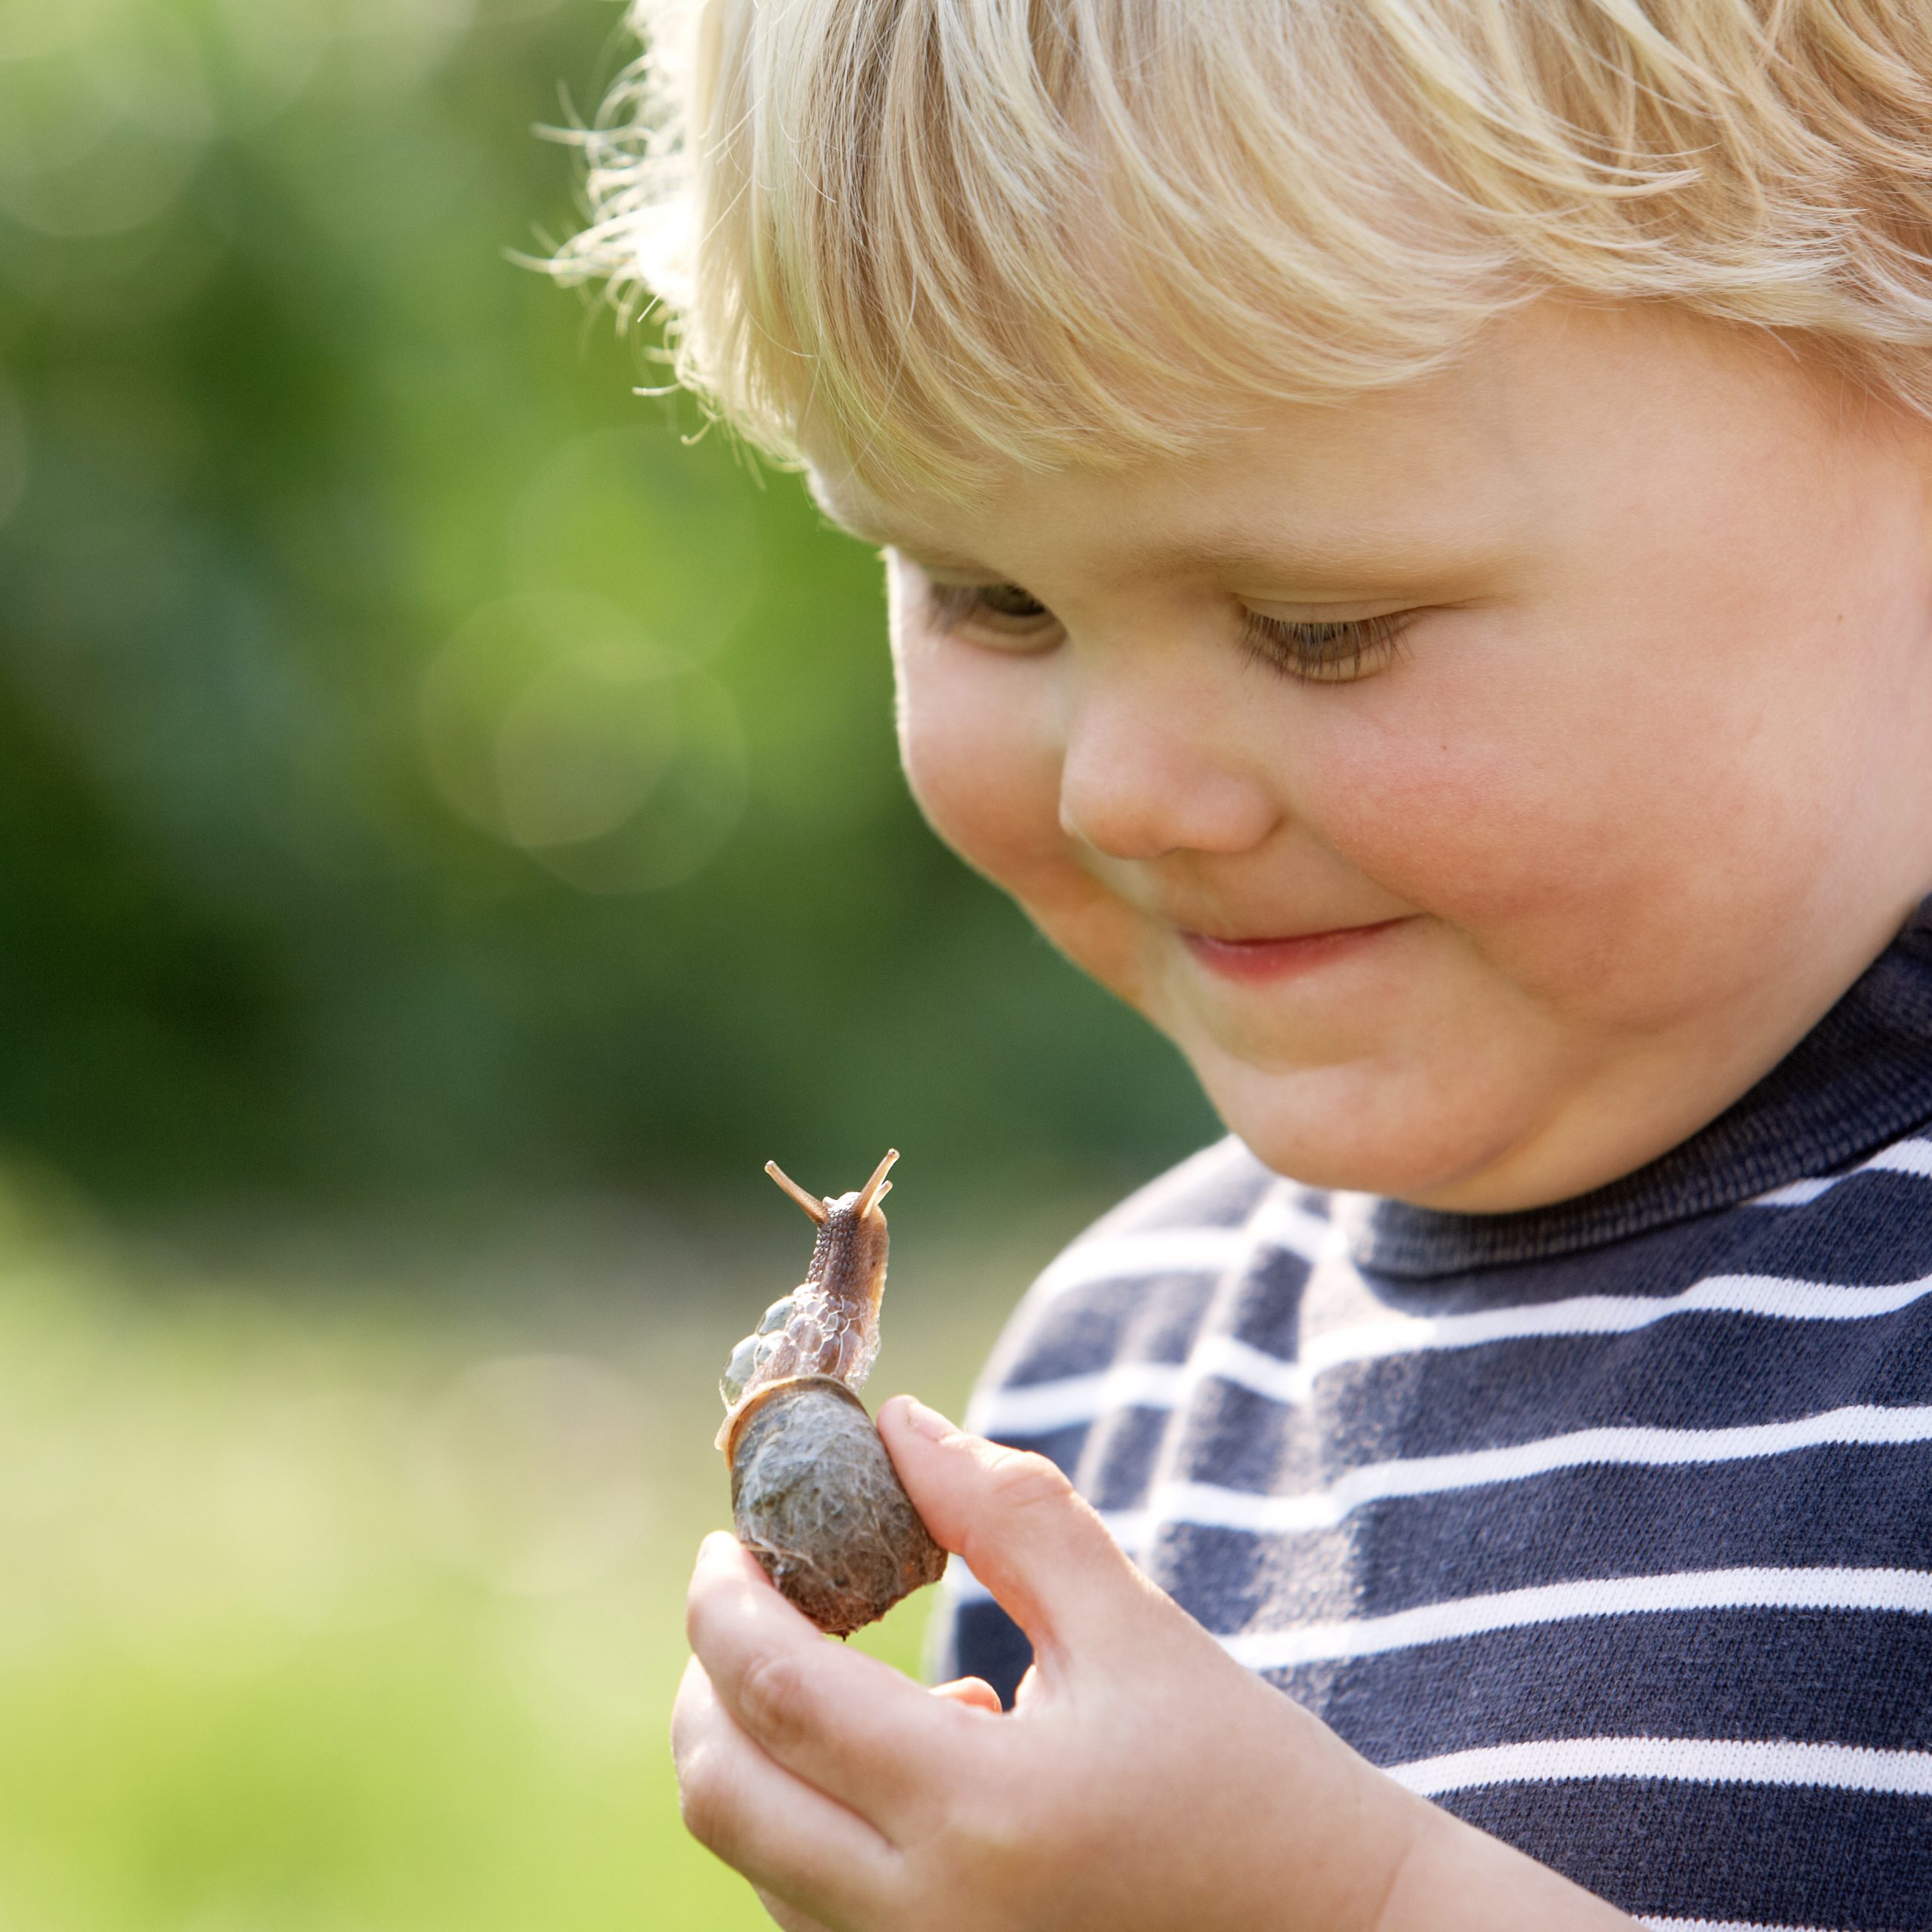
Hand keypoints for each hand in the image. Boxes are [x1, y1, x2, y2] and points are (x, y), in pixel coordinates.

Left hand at [673, 1397, 1635, 1931]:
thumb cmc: (1247, 1778)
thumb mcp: (1135, 1628)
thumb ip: (1011, 1515)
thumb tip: (899, 1425)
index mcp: (980, 1813)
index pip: (779, 1696)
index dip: (726, 1602)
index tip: (728, 1538)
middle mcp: (924, 1925)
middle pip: (723, 1795)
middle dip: (710, 1678)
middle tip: (752, 1597)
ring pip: (756, 1860)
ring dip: (763, 1751)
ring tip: (866, 1680)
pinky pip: (809, 1914)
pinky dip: (811, 1827)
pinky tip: (921, 1769)